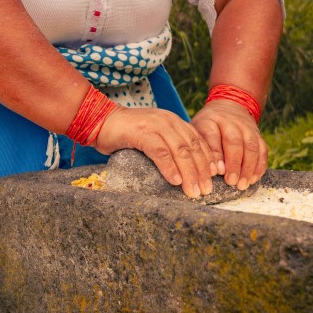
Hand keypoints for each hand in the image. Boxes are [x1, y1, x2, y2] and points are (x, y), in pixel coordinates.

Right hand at [94, 107, 216, 198]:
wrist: (100, 120)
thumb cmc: (125, 133)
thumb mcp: (153, 136)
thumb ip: (168, 146)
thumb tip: (184, 173)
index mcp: (173, 121)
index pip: (198, 141)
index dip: (207, 161)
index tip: (213, 180)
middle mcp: (168, 120)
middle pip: (192, 147)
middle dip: (201, 171)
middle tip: (206, 191)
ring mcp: (155, 125)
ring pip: (180, 150)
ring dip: (189, 173)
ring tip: (193, 191)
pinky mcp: (141, 132)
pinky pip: (160, 151)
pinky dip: (169, 167)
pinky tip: (175, 181)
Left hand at [190, 99, 267, 189]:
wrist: (230, 106)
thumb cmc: (209, 125)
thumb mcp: (198, 130)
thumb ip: (201, 148)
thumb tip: (209, 172)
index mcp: (210, 120)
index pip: (212, 135)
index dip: (215, 154)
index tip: (216, 172)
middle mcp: (230, 122)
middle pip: (234, 141)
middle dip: (233, 164)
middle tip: (230, 182)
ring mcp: (246, 127)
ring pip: (251, 146)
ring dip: (248, 168)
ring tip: (242, 185)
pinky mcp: (258, 134)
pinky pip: (262, 150)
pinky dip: (259, 166)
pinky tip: (253, 179)